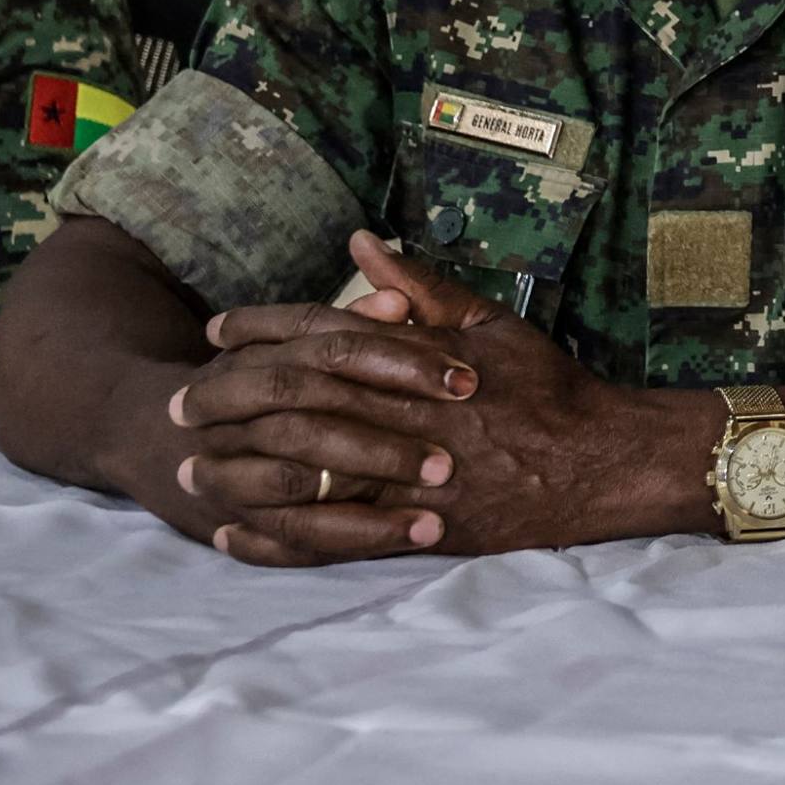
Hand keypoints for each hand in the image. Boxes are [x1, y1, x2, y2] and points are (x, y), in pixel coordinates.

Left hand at [173, 234, 688, 563]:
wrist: (603, 461)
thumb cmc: (549, 388)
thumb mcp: (491, 323)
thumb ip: (421, 286)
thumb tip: (361, 243)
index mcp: (419, 359)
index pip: (322, 335)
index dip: (262, 330)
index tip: (216, 332)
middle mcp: (406, 415)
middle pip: (297, 401)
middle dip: (231, 401)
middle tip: (182, 405)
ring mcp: (408, 476)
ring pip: (306, 471)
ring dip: (241, 470)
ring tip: (192, 470)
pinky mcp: (417, 528)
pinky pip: (332, 538)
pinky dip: (279, 540)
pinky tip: (237, 538)